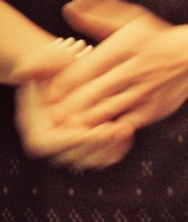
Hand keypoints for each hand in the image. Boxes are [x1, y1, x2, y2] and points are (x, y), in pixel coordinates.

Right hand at [14, 38, 134, 169]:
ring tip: (124, 128)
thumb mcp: (46, 61)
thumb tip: (24, 72)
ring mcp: (74, 147)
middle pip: (70, 157)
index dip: (67, 140)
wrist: (73, 72)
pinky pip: (106, 156)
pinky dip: (119, 148)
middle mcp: (54, 142)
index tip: (87, 129)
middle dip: (94, 145)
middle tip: (113, 129)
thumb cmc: (58, 66)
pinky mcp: (92, 146)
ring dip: (109, 148)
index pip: (46, 144)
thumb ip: (36, 66)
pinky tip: (128, 129)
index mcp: (35, 127)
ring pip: (90, 160)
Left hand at [46, 0, 187, 129]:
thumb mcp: (131, 21)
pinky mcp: (156, 108)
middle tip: (57, 112)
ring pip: (107, 109)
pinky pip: (127, 122)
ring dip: (86, 118)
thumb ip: (97, 17)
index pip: (84, 69)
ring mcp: (147, 90)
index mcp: (126, 46)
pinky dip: (111, 127)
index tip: (55, 91)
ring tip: (73, 122)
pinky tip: (101, 127)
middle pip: (92, 93)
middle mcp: (136, 68)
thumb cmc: (158, 38)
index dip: (64, 84)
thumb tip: (69, 10)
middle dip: (70, 105)